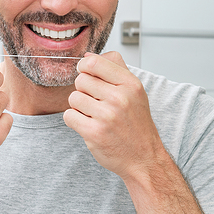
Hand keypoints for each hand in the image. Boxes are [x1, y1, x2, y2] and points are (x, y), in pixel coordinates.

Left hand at [63, 52, 164, 181]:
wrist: (144, 158)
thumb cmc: (137, 124)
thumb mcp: (135, 91)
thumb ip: (114, 69)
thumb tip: (88, 56)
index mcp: (130, 84)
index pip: (94, 62)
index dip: (84, 67)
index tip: (86, 74)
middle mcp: (120, 98)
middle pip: (81, 80)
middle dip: (83, 91)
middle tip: (96, 103)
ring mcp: (107, 116)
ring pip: (73, 98)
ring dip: (78, 107)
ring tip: (93, 115)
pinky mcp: (94, 133)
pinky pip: (69, 116)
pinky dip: (75, 121)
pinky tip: (88, 125)